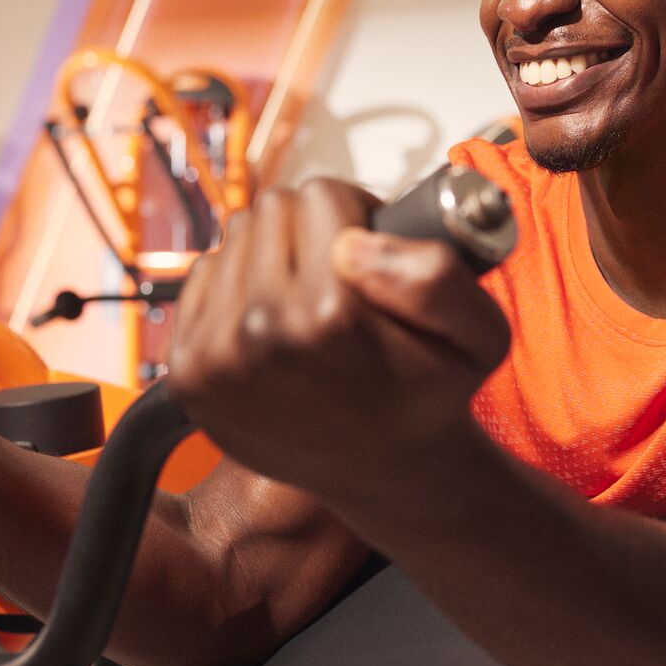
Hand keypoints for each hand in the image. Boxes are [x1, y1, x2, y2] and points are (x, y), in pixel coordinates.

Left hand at [164, 179, 509, 501]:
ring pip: (236, 237)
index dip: (357, 218)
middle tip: (342, 286)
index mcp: (326, 316)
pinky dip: (238, 289)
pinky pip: (204, 276)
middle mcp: (258, 332)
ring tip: (309, 311)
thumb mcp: (480, 336)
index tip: (372, 262)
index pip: (322, 194)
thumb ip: (438, 276)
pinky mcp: (185, 368)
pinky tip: (275, 330)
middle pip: (273, 209)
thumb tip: (355, 243)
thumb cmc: (427, 396)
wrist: (381, 471)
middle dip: (311, 234)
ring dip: (274, 260)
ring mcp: (213, 354)